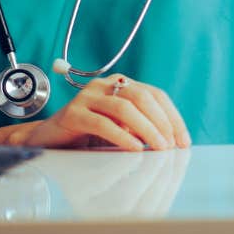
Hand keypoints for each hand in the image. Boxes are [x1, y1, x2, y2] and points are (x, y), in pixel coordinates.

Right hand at [18, 74, 190, 150]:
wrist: (49, 140)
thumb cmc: (88, 136)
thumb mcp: (119, 128)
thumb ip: (139, 127)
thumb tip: (172, 141)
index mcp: (120, 84)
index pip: (155, 94)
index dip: (172, 117)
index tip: (184, 141)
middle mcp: (105, 85)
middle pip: (142, 96)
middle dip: (162, 121)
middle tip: (173, 145)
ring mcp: (87, 97)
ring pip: (124, 107)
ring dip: (146, 128)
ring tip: (159, 148)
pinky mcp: (73, 113)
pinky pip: (102, 122)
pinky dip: (122, 135)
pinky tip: (134, 148)